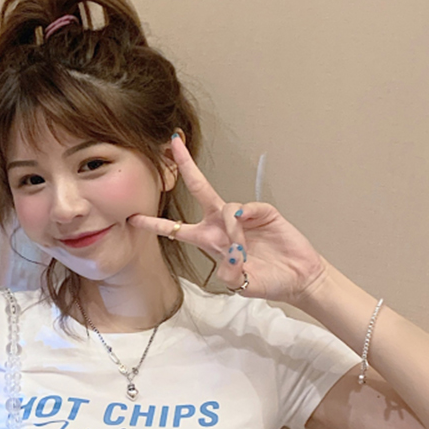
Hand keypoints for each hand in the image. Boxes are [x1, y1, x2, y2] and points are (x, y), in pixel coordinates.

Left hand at [129, 136, 327, 303]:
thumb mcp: (242, 284)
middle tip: (172, 144)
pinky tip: (248, 236)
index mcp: (208, 241)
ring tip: (242, 250)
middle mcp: (220, 224)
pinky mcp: (261, 211)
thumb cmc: (267, 280)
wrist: (297, 278)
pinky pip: (244, 209)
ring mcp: (241, 216)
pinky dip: (243, 223)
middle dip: (185, 166)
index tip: (131, 217)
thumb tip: (232, 254)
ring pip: (223, 207)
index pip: (174, 230)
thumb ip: (232, 273)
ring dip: (230, 230)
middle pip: (198, 189)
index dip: (153, 223)